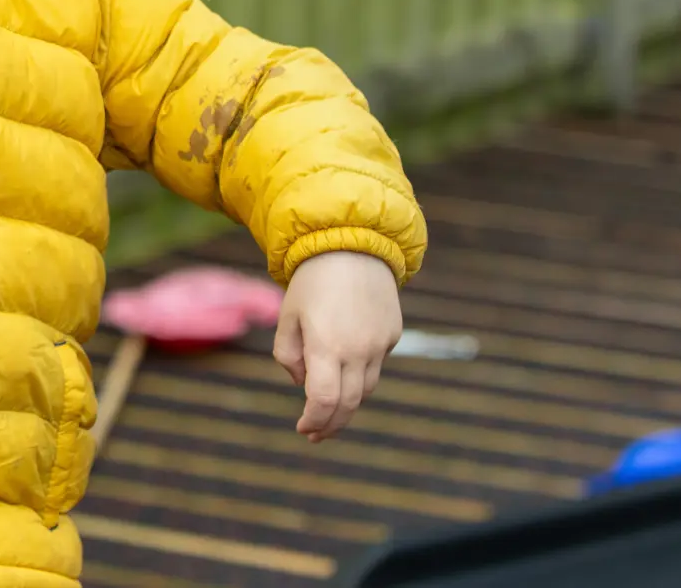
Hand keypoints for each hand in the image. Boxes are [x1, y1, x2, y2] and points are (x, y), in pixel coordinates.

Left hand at [272, 250, 401, 442]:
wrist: (352, 245)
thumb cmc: (311, 281)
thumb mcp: (287, 316)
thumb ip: (288, 356)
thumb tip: (304, 384)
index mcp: (326, 346)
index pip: (324, 401)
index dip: (314, 421)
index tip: (303, 429)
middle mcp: (358, 350)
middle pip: (349, 405)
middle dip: (331, 425)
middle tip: (316, 434)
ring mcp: (380, 344)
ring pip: (365, 389)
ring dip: (347, 404)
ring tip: (329, 410)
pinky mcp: (393, 335)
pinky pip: (376, 365)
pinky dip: (360, 374)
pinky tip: (346, 367)